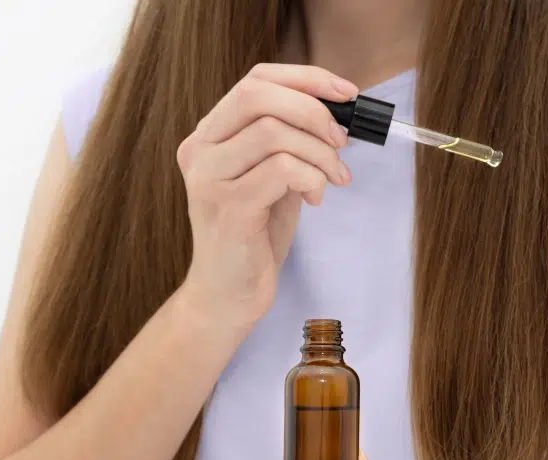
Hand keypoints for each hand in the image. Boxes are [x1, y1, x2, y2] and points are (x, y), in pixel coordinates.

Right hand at [175, 63, 357, 328]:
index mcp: (210, 135)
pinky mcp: (227, 208)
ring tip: (333, 179)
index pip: (255, 80)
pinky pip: (281, 171)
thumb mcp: (273, 178)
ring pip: (274, 132)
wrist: (229, 294)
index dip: (306, 78)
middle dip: (314, 111)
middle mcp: (200, 149)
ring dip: (319, 153)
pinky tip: (315, 199)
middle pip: (258, 95)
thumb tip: (337, 114)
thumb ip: (291, 144)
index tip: (347, 93)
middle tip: (341, 142)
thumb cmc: (255, 235)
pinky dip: (311, 179)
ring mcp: (208, 178)